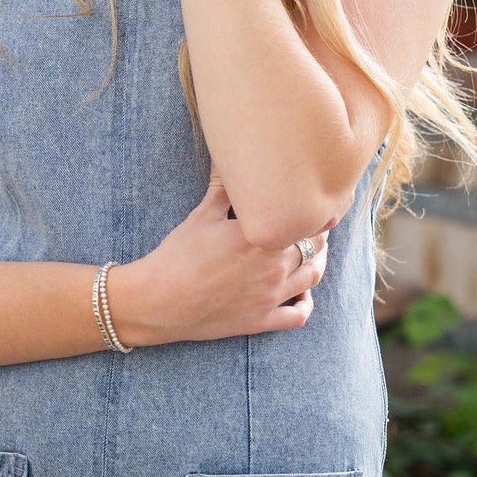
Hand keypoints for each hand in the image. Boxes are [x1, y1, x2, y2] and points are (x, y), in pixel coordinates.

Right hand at [105, 175, 331, 347]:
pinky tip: (302, 293)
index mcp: (262, 236)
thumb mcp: (202, 215)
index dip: (313, 209)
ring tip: (312, 251)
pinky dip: (306, 303)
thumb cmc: (178, 255)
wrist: (158, 301)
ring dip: (318, 262)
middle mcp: (274, 266)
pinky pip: (298, 316)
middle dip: (317, 232)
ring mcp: (270, 296)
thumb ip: (223, 187)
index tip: (308, 201)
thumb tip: (226, 156)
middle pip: (315, 246)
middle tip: (312, 221)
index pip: (307, 218)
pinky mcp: (261, 320)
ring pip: (313, 277)